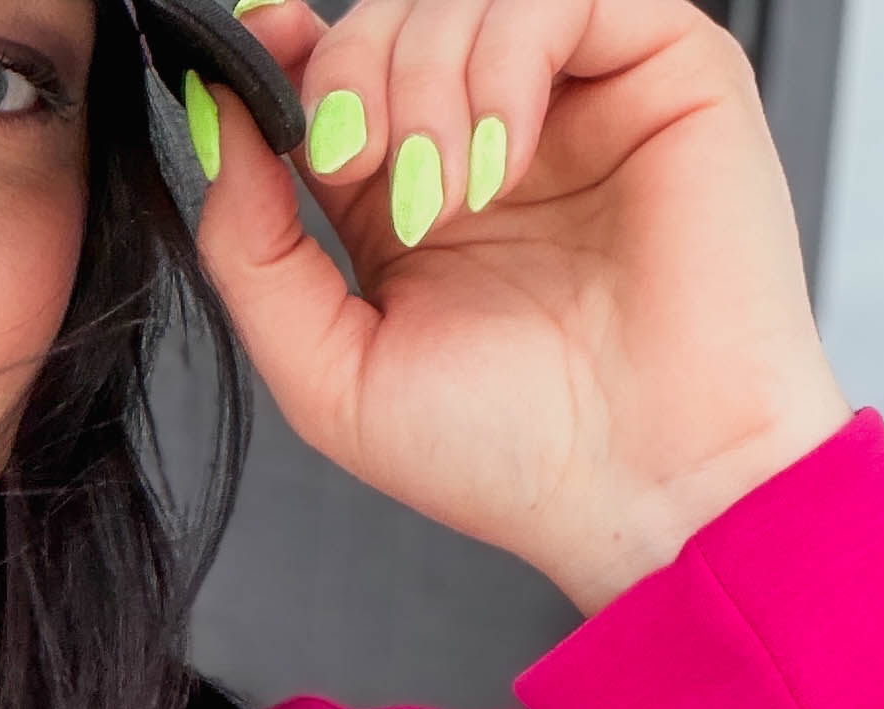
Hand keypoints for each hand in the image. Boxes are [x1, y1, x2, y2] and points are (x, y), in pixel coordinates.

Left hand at [187, 0, 853, 609]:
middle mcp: (488, 136)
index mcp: (408, 198)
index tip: (262, 60)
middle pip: (389, 17)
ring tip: (450, 198)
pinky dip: (509, 58)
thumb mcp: (328, 373)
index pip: (336, 72)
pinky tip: (502, 159)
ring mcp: (576, 98)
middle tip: (365, 172)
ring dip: (427, 81)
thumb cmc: (508, 454)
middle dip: (352, 77)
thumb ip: (250, 253)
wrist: (641, 487)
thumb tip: (219, 125)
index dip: (291, 51)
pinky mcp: (664, 67)